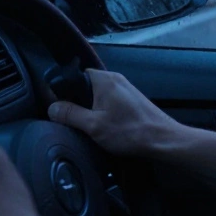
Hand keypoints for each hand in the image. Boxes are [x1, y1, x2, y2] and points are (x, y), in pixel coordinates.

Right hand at [47, 70, 187, 156]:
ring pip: (98, 96)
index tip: (61, 107)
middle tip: (77, 121)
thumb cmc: (130, 131)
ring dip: (92, 110)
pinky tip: (107, 128)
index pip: (75, 75)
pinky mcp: (132, 100)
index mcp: (104, 79)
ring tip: (92, 127)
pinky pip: (110, 102)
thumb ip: (70, 114)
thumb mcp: (93, 125)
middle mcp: (115, 79)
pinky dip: (104, 113)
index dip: (65, 90)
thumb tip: (52, 107)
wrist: (163, 140)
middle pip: (86, 86)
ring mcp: (125, 89)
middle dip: (79, 103)